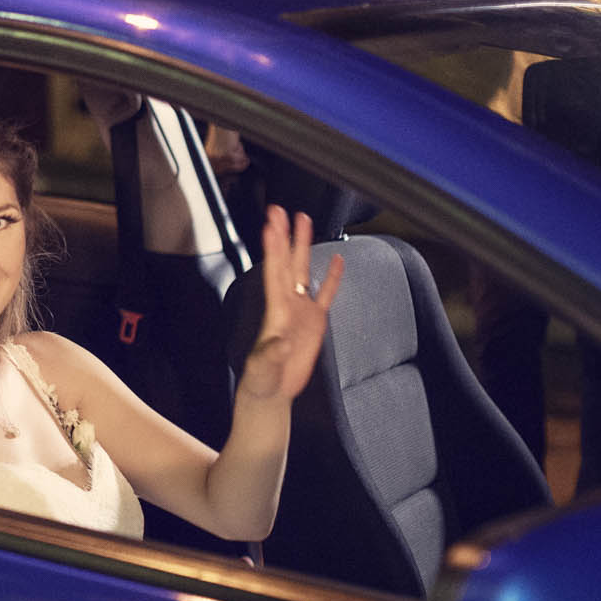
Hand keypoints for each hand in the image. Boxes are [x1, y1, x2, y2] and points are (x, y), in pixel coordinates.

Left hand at [239, 207, 341, 401]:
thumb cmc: (262, 379)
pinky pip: (326, 294)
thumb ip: (271, 354)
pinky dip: (333, 278)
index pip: (274, 272)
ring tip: (304, 220)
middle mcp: (287, 303)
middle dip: (285, 235)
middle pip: (286, 261)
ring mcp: (301, 310)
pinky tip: (339, 261)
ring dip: (303, 245)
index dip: (273, 248)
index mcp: (275, 310)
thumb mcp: (263, 367)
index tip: (271, 225)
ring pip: (304, 270)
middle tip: (282, 210)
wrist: (272, 391)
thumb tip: (280, 342)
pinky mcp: (315, 322)